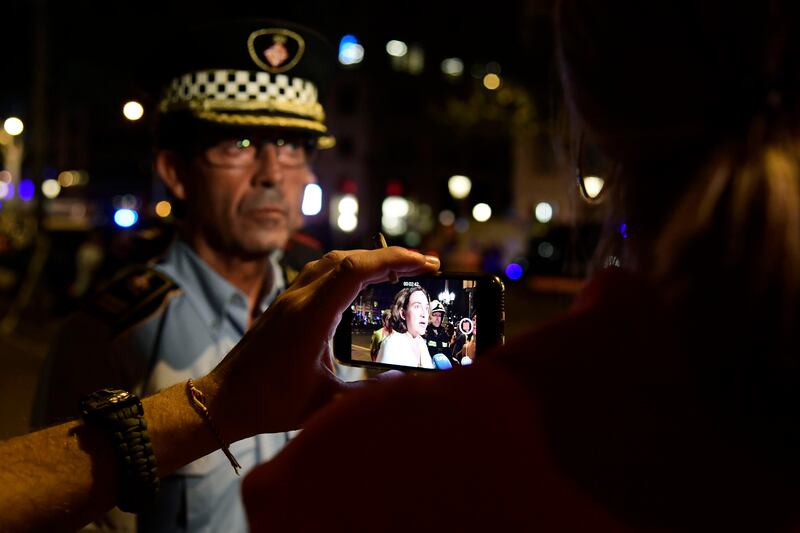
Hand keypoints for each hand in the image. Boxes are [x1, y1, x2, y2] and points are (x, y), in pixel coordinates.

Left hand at [201, 247, 439, 440]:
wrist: (222, 400)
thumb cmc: (269, 404)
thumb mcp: (324, 404)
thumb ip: (367, 395)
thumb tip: (405, 385)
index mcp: (309, 317)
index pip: (355, 270)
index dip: (393, 260)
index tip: (425, 264)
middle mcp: (298, 299)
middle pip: (347, 258)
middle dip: (389, 257)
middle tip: (424, 266)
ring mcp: (289, 298)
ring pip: (332, 261)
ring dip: (367, 259)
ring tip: (398, 270)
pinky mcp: (285, 304)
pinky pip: (321, 273)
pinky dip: (349, 269)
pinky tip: (363, 283)